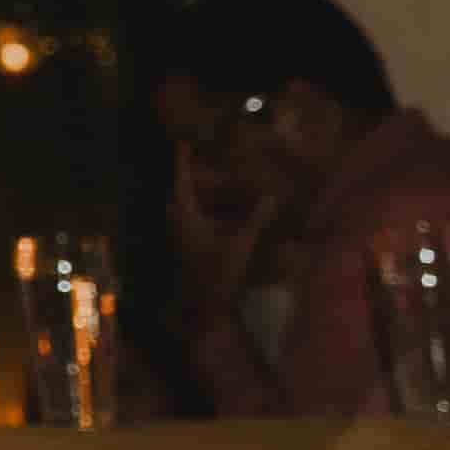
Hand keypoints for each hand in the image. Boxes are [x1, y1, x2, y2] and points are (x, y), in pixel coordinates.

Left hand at [166, 162, 281, 315]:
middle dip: (188, 175)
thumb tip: (271, 197)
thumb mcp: (240, 243)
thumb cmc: (219, 272)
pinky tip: (216, 209)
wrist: (205, 305)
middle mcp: (177, 224)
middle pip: (179, 193)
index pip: (181, 182)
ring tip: (210, 178)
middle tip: (199, 158)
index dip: (182, 162)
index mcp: (185, 217)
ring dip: (195, 193)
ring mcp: (180, 236)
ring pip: (183, 207)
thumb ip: (256, 219)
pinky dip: (200, 209)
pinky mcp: (187, 247)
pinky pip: (190, 219)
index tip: (183, 143)